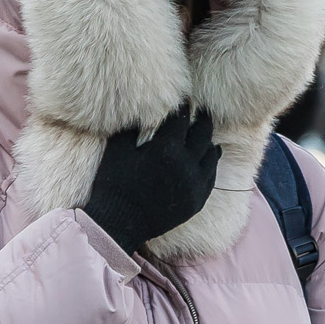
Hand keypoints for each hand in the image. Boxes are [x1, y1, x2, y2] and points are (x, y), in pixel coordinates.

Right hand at [82, 108, 220, 254]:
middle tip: (202, 111)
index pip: (181, 119)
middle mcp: (185, 165)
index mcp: (166, 149)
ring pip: (211, 154)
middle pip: (203, 133)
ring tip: (206, 132)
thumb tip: (143, 109)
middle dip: (202, 119)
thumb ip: (133, 128)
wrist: (119, 223)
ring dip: (208, 140)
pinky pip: (211, 176)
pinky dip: (211, 163)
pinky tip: (210, 155)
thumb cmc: (114, 184)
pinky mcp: (197, 201)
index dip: (182, 107)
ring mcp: (194, 184)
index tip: (183, 100)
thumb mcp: (118, 150)